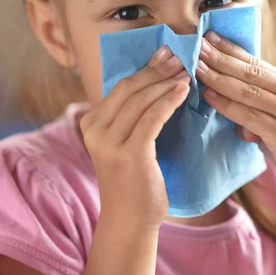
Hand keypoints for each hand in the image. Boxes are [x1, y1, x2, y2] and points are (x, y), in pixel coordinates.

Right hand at [80, 48, 189, 228]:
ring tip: (185, 72)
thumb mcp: (121, 144)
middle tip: (178, 57)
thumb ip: (127, 118)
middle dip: (156, 70)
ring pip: (141, 100)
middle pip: (128, 89)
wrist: (129, 220)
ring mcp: (110, 144)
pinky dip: (169, 101)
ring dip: (165, 82)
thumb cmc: (132, 180)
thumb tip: (153, 83)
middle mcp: (95, 131)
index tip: (164, 55)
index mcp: (90, 124)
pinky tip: (183, 90)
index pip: (119, 88)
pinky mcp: (130, 155)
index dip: (144, 69)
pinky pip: (152, 118)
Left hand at [196, 31, 275, 204]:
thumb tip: (224, 99)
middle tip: (195, 45)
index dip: (230, 49)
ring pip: (246, 91)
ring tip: (196, 67)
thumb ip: (256, 105)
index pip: (255, 62)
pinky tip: (209, 96)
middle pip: (249, 71)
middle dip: (219, 58)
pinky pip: (248, 116)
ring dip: (218, 77)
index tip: (207, 37)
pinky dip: (226, 105)